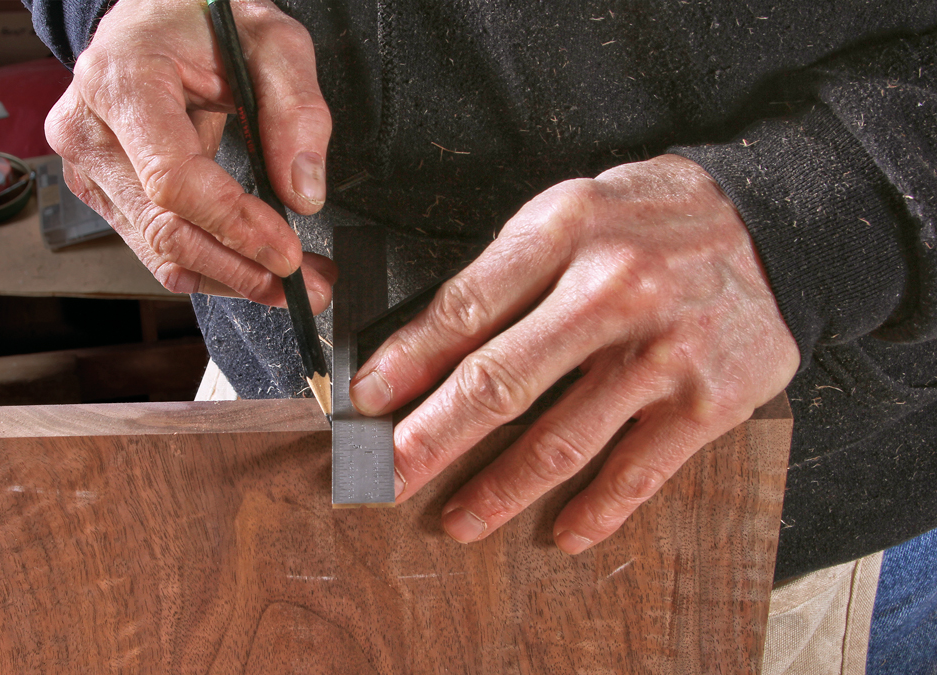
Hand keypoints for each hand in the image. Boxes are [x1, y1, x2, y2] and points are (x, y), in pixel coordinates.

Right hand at [45, 0, 335, 312]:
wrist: (153, 17)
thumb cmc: (202, 20)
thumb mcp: (269, 38)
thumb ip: (296, 109)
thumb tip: (303, 194)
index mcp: (121, 81)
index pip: (172, 178)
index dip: (234, 224)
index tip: (288, 252)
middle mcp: (89, 130)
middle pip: (165, 228)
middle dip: (242, 268)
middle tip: (309, 286)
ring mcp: (89, 168)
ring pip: (161, 252)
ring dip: (232, 278)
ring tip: (293, 284)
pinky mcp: (104, 193)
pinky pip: (156, 249)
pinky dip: (210, 268)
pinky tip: (254, 270)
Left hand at [350, 155, 799, 552]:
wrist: (776, 225)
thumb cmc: (651, 221)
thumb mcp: (571, 213)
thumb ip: (504, 274)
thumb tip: (423, 349)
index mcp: (565, 232)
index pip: (466, 308)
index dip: (407, 363)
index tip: (366, 403)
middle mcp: (613, 290)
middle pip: (500, 382)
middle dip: (430, 439)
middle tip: (385, 478)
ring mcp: (664, 352)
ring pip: (560, 441)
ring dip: (498, 491)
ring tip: (457, 520)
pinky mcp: (711, 402)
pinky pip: (638, 472)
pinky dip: (596, 511)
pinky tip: (560, 533)